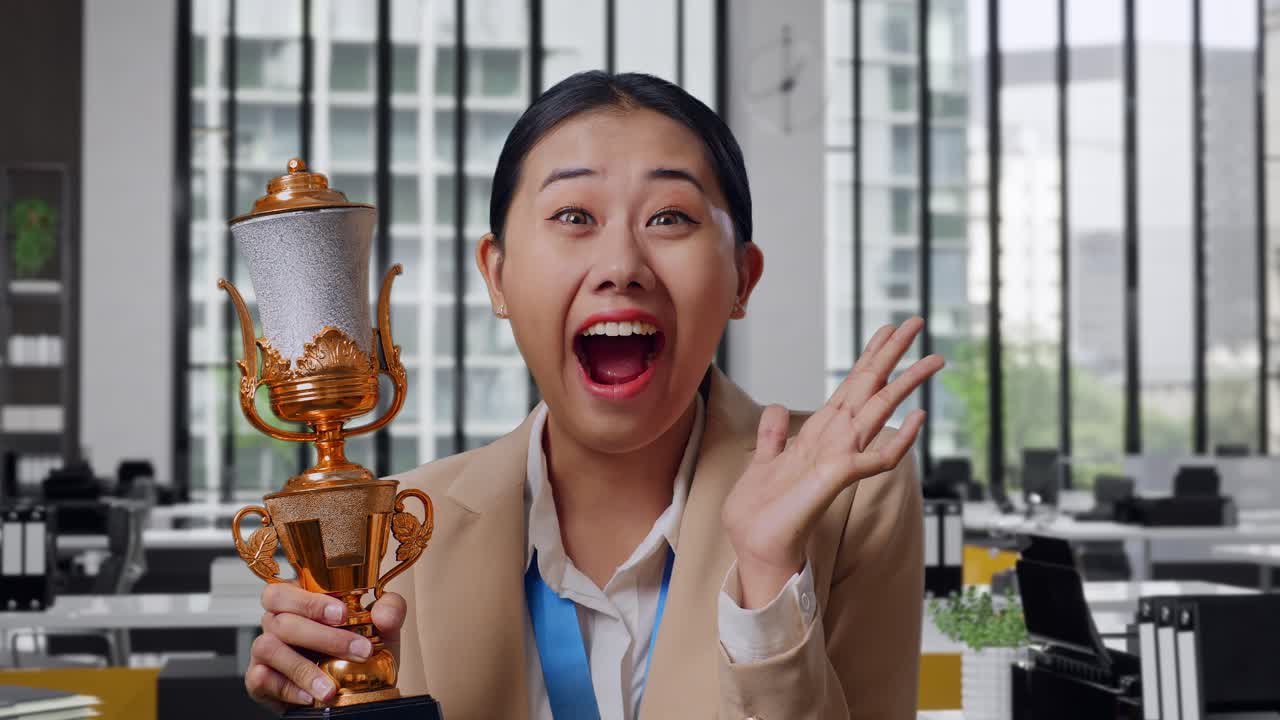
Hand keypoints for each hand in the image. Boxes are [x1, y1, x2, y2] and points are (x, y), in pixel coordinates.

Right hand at [245, 584, 406, 712]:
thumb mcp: (382, 628)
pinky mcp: (258, 679)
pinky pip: (261, 679)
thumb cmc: (359, 648)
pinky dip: (289, 689)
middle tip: (356, 650)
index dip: (310, 601)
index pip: (286, 590)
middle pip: (281, 620)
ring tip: (331, 687)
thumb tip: (383, 614)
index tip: (343, 615)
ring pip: (269, 648)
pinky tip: (312, 696)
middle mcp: (276, 622)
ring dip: (303, 669)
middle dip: (321, 636)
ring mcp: (264, 650)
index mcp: (298, 601)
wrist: (355, 689)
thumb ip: (389, 610)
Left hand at [721, 318, 943, 608]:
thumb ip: (773, 435)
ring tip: (933, 361)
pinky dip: (897, 441)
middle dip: (893, 356)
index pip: (849, 386)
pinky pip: (874, 459)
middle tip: (919, 323)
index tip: (887, 327)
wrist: (756, 548)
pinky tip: (917, 420)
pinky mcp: (837, 481)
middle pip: (870, 389)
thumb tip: (777, 408)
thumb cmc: (762, 513)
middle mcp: (836, 442)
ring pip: (879, 414)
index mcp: (820, 433)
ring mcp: (839, 459)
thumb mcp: (762, 463)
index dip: (867, 356)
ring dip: (906, 386)